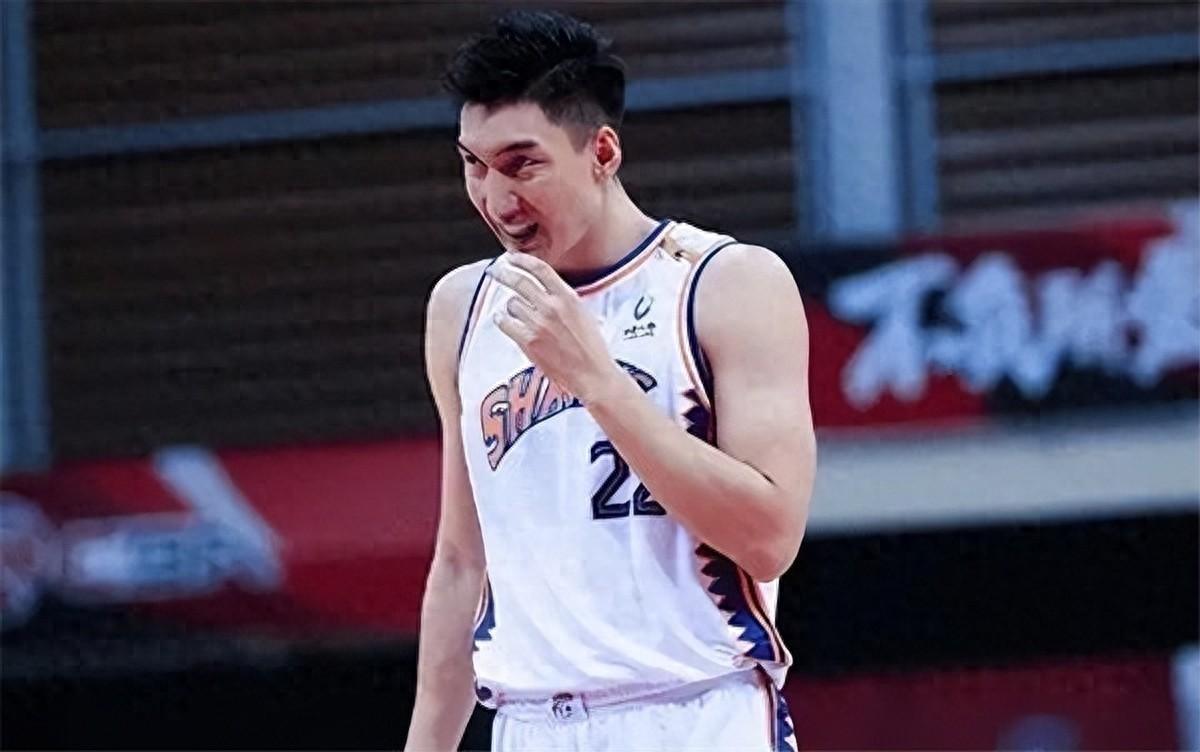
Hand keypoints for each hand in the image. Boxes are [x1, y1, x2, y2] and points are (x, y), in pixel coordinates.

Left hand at [487, 253, 624, 403]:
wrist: (592, 374)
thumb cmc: (592, 347)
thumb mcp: (584, 314)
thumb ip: (564, 300)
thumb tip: (545, 289)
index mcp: (568, 297)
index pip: (540, 269)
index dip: (522, 260)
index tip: (512, 258)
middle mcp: (552, 307)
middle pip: (519, 281)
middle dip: (503, 274)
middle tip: (496, 272)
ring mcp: (538, 324)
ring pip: (511, 303)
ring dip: (510, 305)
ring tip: (514, 310)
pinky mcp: (528, 341)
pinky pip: (505, 322)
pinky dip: (502, 319)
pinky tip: (504, 320)